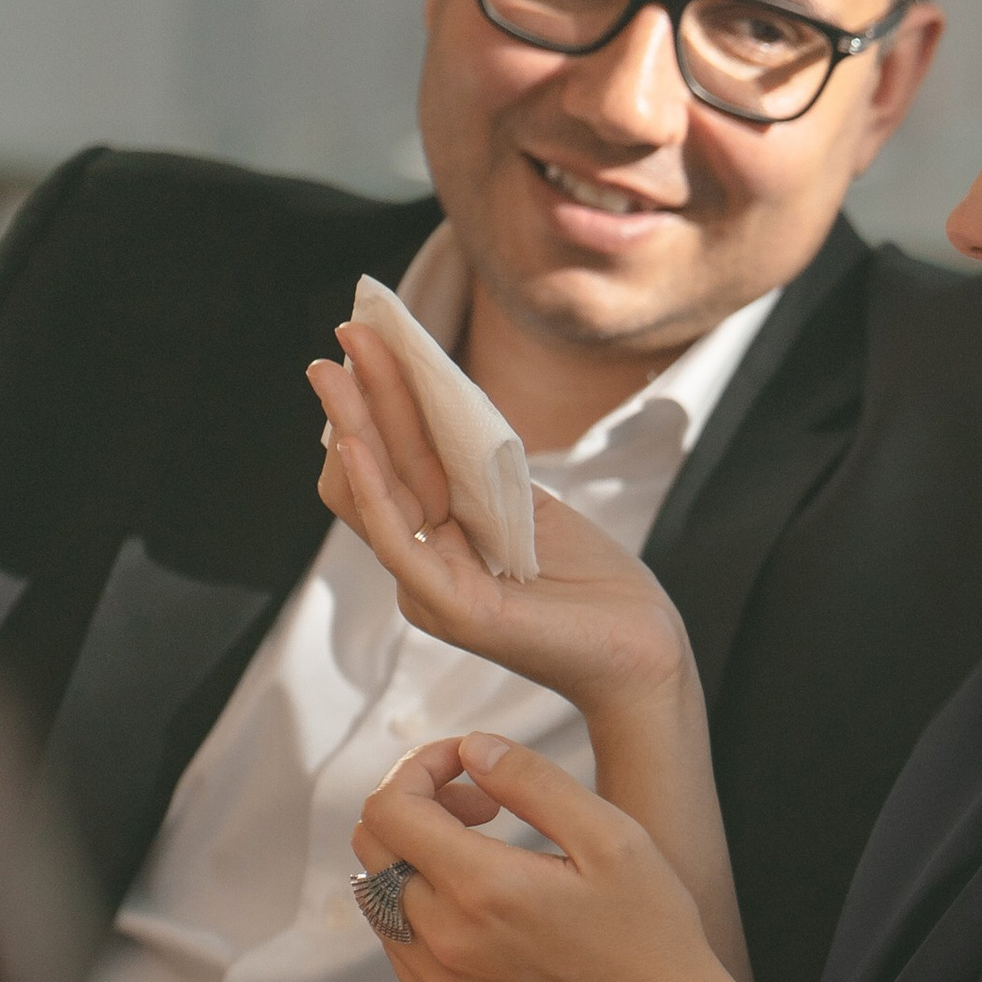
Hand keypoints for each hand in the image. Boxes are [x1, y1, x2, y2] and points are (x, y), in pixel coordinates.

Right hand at [310, 326, 691, 721]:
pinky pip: (396, 542)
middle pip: (373, 472)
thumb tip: (446, 401)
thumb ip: (481, 469)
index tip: (377, 338)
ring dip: (353, 426)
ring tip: (337, 368)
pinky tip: (355, 441)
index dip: (382, 401)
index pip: (393, 463)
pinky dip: (371, 489)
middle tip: (348, 330)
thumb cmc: (593, 586)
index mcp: (440, 542)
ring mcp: (431, 589)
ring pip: (373, 498)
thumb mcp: (530, 509)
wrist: (644, 651)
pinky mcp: (453, 609)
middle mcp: (423, 566)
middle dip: (358, 398)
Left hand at [351, 734, 760, 981]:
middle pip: (371, 846)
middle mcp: (447, 943)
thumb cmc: (653, 933)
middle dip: (416, 806)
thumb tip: (471, 749)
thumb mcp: (613, 838)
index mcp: (484, 890)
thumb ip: (533, 781)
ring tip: (488, 859)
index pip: (390, 807)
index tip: (466, 767)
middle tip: (482, 808)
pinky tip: (485, 911)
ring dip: (418, 861)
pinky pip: (399, 948)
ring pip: (379, 897)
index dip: (419, 768)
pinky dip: (424, 912)